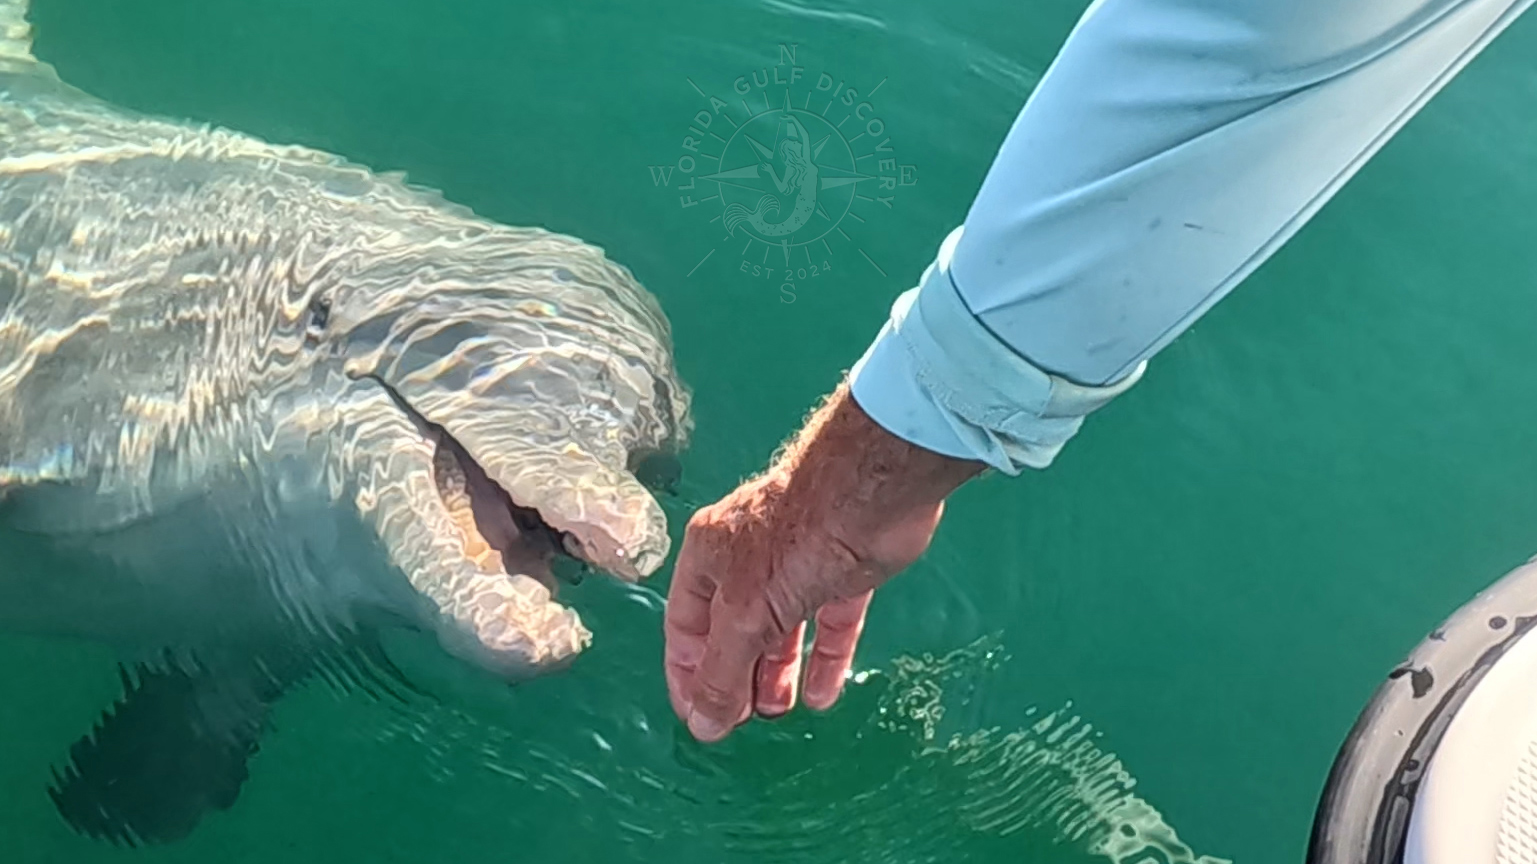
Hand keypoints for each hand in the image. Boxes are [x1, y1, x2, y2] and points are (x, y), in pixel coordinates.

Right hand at [663, 383, 983, 741]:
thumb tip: (704, 723)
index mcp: (709, 557)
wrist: (873, 494)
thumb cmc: (797, 534)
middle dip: (736, 678)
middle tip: (743, 721)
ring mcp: (798, 565)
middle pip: (734, 631)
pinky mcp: (844, 572)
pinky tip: (822, 696)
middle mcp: (749, 560)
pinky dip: (826, 659)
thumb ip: (722, 672)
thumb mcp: (744, 615)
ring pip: (781, 629)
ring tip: (778, 711)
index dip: (689, 675)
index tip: (699, 718)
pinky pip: (829, 624)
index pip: (686, 626)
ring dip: (778, 673)